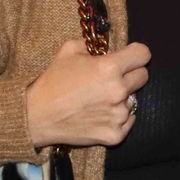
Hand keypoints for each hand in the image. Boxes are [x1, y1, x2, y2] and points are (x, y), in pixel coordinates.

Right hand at [24, 40, 150, 148]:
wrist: (36, 116)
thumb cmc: (52, 81)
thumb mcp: (68, 50)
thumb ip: (92, 44)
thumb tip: (107, 47)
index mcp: (109, 68)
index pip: (143, 54)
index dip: (135, 54)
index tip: (128, 57)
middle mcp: (118, 91)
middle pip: (143, 76)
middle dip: (130, 74)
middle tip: (110, 79)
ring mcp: (118, 115)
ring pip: (133, 100)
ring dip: (121, 98)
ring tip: (98, 100)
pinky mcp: (115, 135)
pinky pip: (128, 121)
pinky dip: (117, 118)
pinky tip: (99, 115)